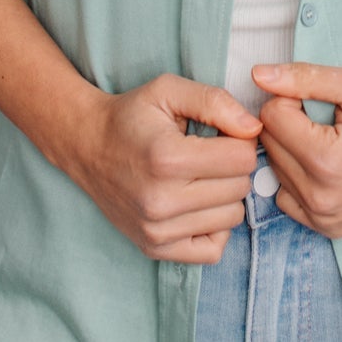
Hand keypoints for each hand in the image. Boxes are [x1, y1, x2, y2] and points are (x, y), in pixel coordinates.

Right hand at [67, 74, 261, 264]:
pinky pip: (213, 251)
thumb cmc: (132, 116)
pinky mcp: (155, 248)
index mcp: (168, 158)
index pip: (242, 158)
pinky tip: (199, 205)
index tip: (221, 134)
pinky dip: (215, 228)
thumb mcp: (169, 90)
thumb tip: (253, 127)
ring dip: (225, 195)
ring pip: (232, 218)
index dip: (240, 140)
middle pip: (239, 188)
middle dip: (233, 166)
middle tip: (210, 154)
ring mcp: (157, 230)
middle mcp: (162, 200)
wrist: (87, 146)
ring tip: (201, 176)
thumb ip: (215, 101)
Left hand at [249, 62, 341, 236]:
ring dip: (291, 152)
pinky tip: (323, 166)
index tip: (316, 99)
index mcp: (325, 159)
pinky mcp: (330, 229)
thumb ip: (304, 78)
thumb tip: (258, 75)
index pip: (271, 117)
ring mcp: (325, 218)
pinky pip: (288, 200)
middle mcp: (321, 196)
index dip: (290, 98)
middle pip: (269, 145)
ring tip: (325, 140)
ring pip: (275, 172)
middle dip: (288, 124)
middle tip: (322, 117)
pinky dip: (298, 179)